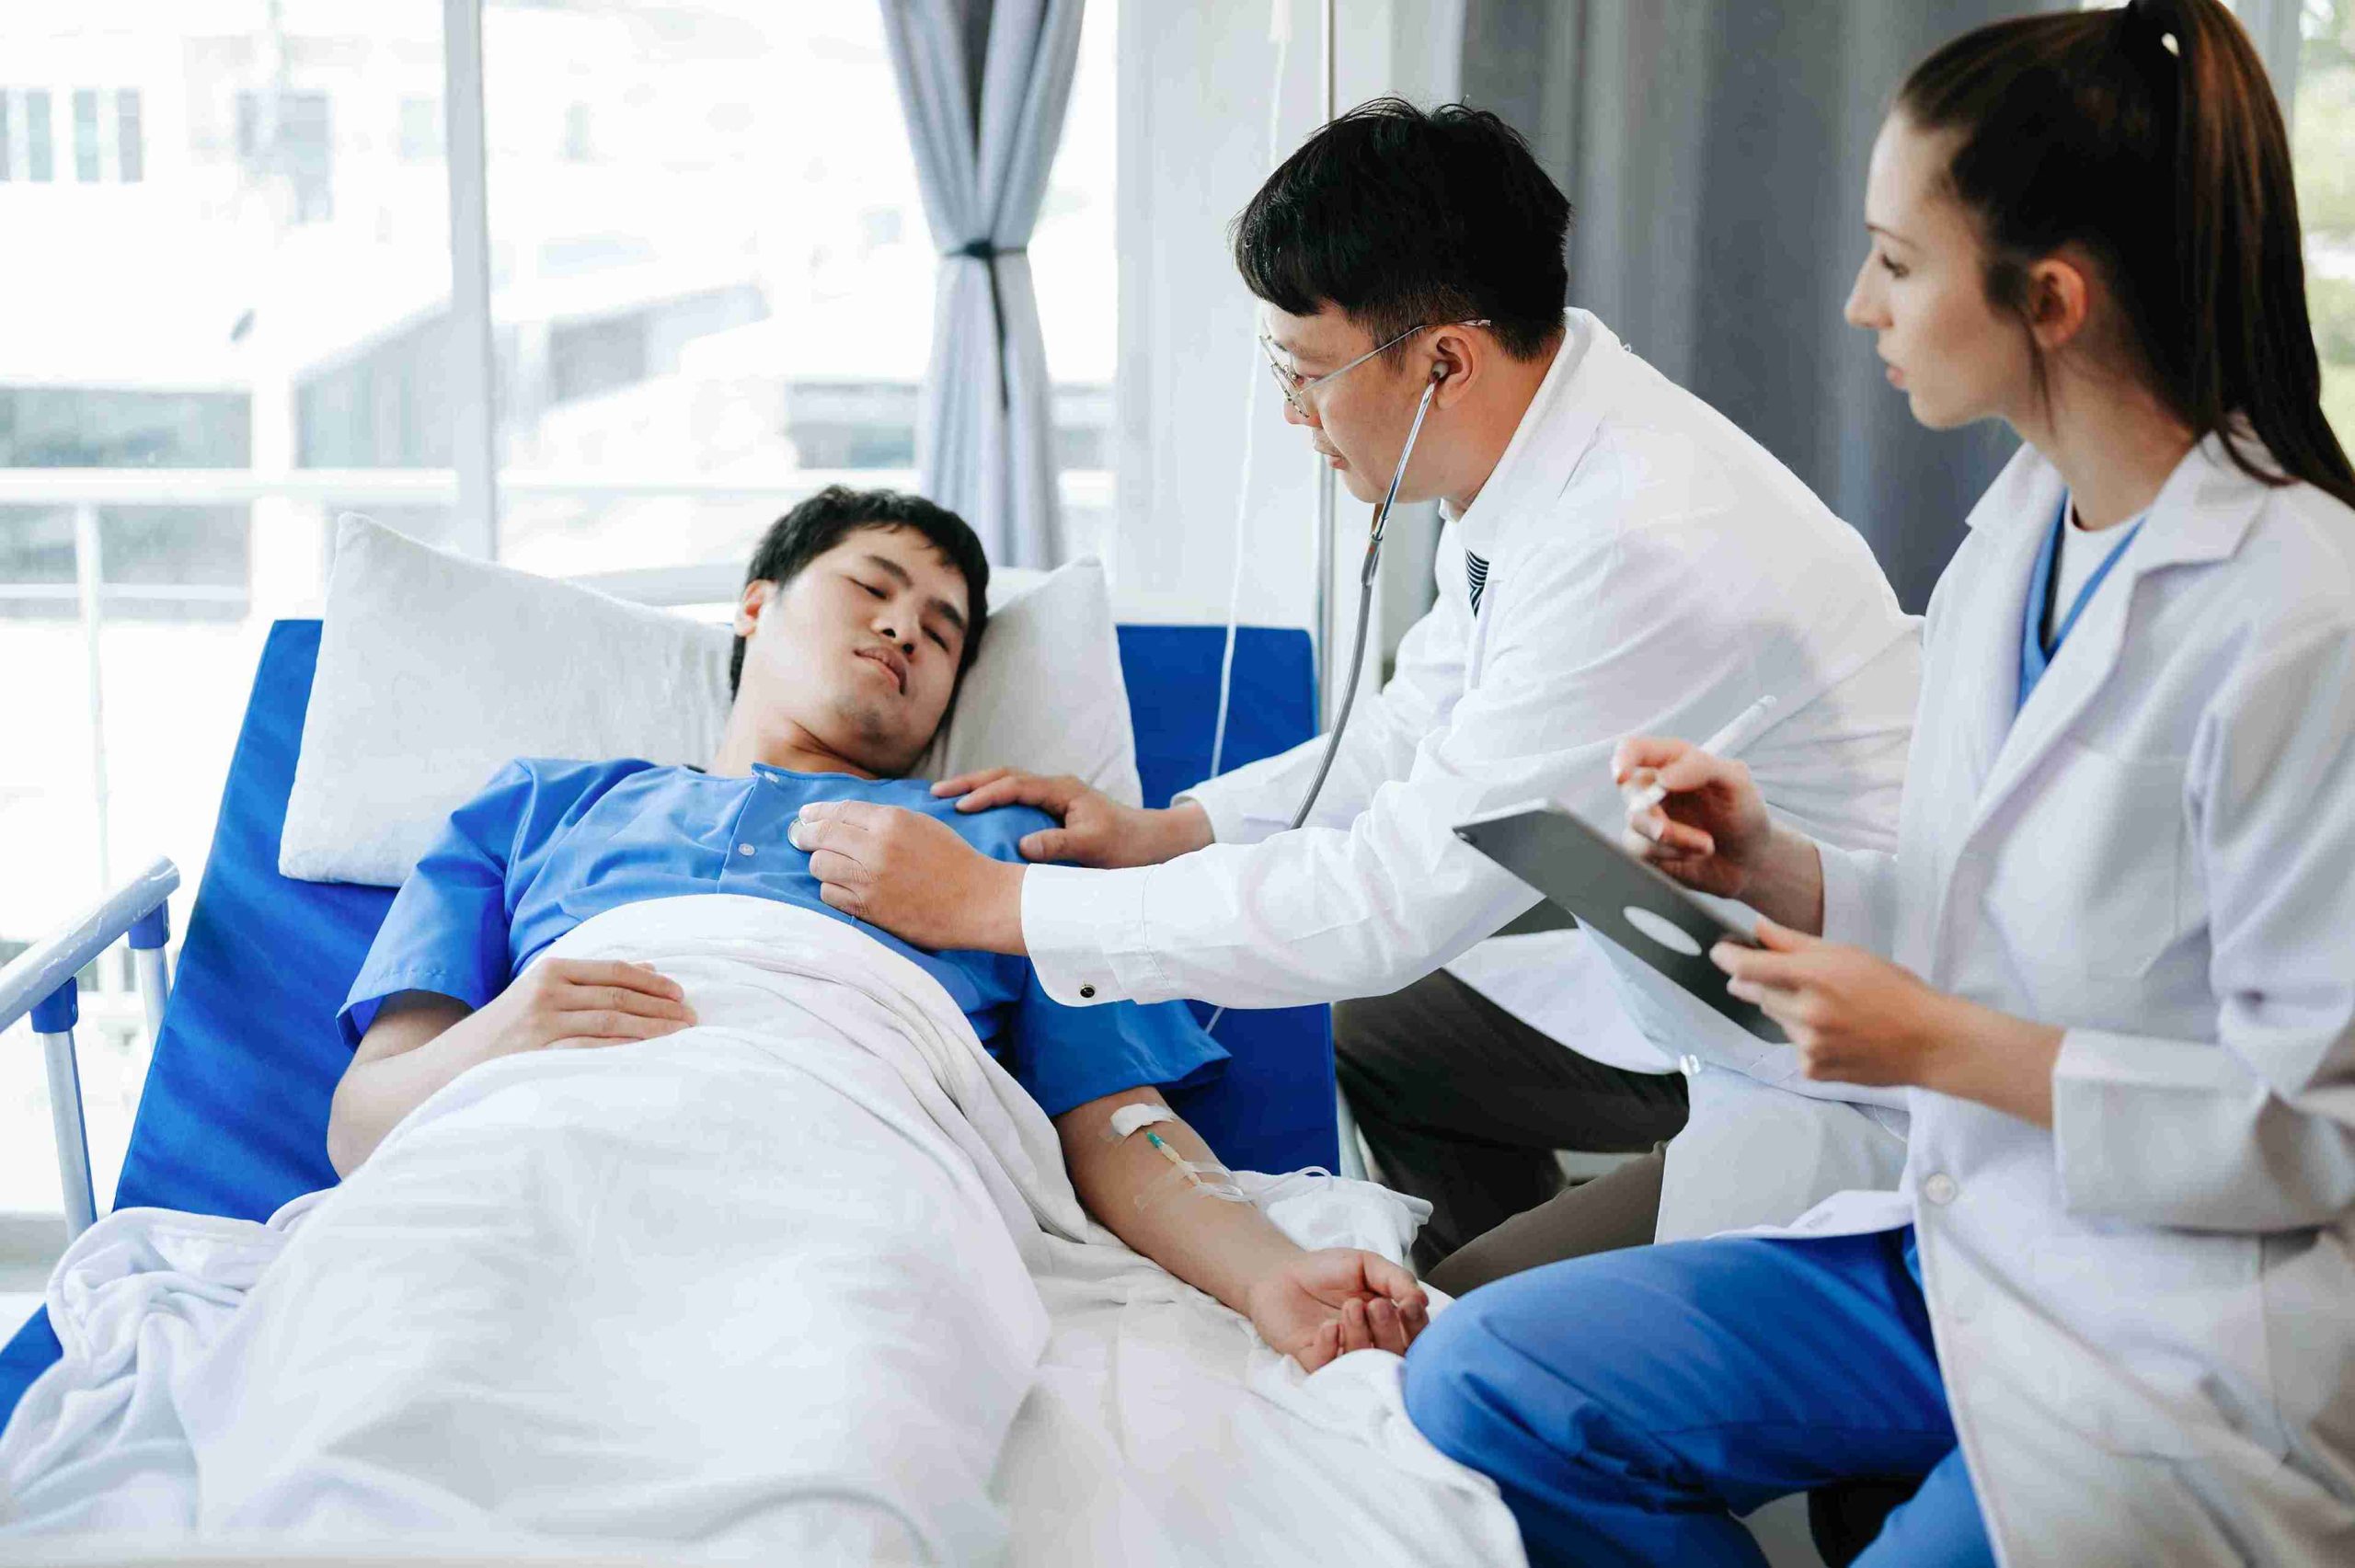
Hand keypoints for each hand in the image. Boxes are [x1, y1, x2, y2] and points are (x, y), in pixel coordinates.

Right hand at [462, 958, 696, 1058]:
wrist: (448, 1066)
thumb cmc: (504, 1031)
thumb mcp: (540, 994)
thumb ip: (589, 981)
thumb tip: (647, 967)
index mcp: (550, 971)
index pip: (614, 971)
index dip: (653, 982)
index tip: (680, 995)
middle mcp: (548, 992)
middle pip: (618, 997)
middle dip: (661, 1008)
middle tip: (692, 1019)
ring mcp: (542, 1025)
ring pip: (612, 1023)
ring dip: (652, 1030)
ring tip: (681, 1036)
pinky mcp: (538, 1055)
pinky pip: (593, 1050)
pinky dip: (625, 1051)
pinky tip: (649, 1056)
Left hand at [793, 801, 1027, 952]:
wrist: (977, 901)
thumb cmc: (955, 860)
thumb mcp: (922, 824)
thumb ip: (884, 820)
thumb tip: (845, 819)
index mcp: (891, 820)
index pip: (840, 810)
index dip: (817, 812)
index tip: (805, 815)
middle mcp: (875, 847)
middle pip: (822, 836)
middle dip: (806, 835)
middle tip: (801, 838)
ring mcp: (869, 880)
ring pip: (820, 865)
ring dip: (822, 864)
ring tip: (830, 865)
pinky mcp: (868, 908)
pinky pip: (829, 894)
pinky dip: (832, 889)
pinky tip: (843, 887)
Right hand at [933, 769, 1211, 866]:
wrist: (1153, 844)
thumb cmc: (1126, 846)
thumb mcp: (1094, 847)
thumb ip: (1060, 845)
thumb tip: (1022, 845)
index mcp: (1062, 790)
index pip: (1014, 784)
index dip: (986, 794)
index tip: (960, 807)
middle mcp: (1055, 788)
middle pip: (1004, 776)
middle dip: (969, 782)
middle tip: (935, 793)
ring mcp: (1053, 797)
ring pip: (1006, 785)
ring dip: (977, 789)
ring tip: (945, 800)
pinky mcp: (1053, 810)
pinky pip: (1014, 799)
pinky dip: (990, 801)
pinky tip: (972, 815)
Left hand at [1244, 1248, 1428, 1371]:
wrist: (1281, 1273)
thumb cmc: (1327, 1271)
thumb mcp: (1366, 1264)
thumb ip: (1395, 1278)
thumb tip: (1422, 1300)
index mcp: (1389, 1323)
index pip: (1414, 1335)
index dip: (1416, 1325)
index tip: (1409, 1305)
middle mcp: (1370, 1344)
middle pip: (1393, 1354)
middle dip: (1388, 1329)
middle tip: (1376, 1304)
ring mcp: (1342, 1356)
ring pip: (1362, 1362)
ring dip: (1360, 1334)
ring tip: (1351, 1306)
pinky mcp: (1312, 1360)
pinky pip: (1327, 1365)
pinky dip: (1331, 1346)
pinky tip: (1329, 1326)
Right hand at [1611, 735, 1776, 898]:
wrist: (1750, 860)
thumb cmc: (1744, 814)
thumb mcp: (1737, 781)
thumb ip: (1702, 767)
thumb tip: (1663, 777)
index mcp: (1673, 762)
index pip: (1635, 749)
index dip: (1623, 758)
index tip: (1623, 774)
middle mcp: (1655, 788)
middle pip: (1630, 790)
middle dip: (1652, 814)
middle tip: (1668, 830)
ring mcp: (1648, 819)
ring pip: (1636, 825)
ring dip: (1674, 839)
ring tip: (1707, 845)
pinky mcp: (1647, 849)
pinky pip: (1640, 851)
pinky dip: (1671, 855)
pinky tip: (1694, 855)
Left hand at [1714, 920, 2064, 1125]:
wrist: (1930, 1042)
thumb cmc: (1894, 990)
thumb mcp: (1847, 954)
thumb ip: (1794, 942)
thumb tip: (1756, 927)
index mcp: (1814, 977)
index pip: (1746, 966)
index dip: (1726, 956)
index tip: (1720, 950)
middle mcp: (1806, 1013)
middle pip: (1756, 992)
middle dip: (1764, 981)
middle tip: (1796, 978)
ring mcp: (1808, 1045)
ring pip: (1775, 1019)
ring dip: (1789, 1010)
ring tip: (1831, 1008)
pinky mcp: (1813, 1069)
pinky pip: (1792, 1046)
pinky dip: (1805, 1038)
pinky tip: (1837, 1033)